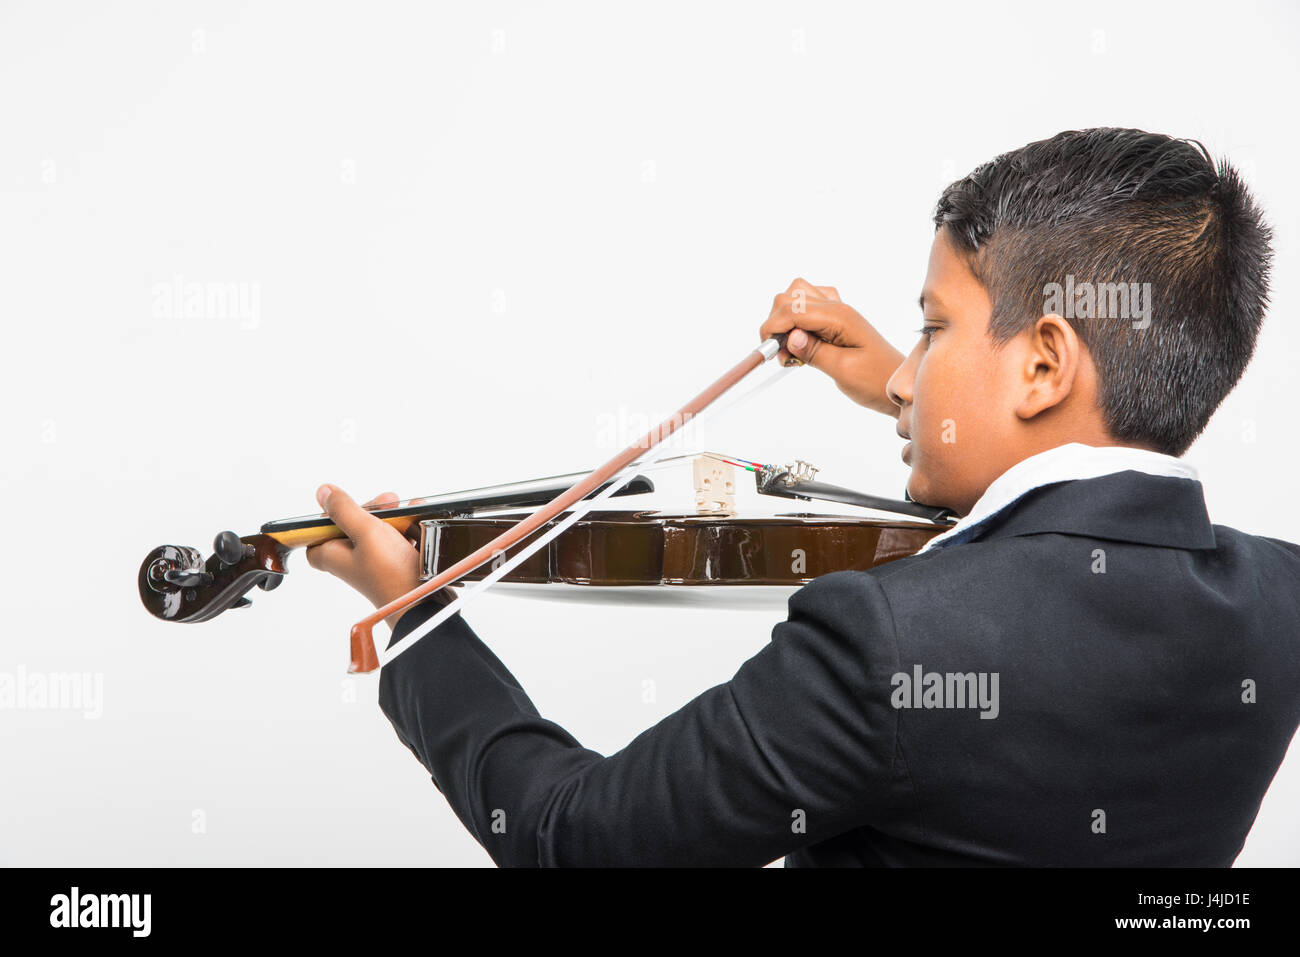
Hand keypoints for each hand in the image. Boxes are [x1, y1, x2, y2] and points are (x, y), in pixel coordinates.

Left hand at [305, 484, 423, 630]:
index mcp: (333, 554)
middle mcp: (350, 560)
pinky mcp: (394, 565)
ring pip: (378, 530)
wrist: (424, 602)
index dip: (330, 516)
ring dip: (395, 516)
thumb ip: (344, 510)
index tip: (346, 504)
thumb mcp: (366, 532)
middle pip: (352, 524)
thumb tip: (323, 492)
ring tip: (408, 510)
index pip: (318, 532)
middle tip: (389, 503)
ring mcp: (373, 563)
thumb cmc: (392, 575)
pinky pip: (398, 539)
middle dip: (373, 510)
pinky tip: (418, 519)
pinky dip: (408, 528)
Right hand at [759, 277, 904, 416]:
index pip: (793, 309)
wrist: (898, 383)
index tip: (768, 352)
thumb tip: (789, 337)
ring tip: (792, 349)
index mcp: (839, 318)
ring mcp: (837, 311)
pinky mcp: (836, 319)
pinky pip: (809, 305)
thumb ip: (814, 352)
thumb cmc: (876, 380)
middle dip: (777, 322)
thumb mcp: (843, 371)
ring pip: (797, 295)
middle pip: (790, 296)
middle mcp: (837, 308)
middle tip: (783, 354)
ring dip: (785, 319)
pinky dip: (797, 320)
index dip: (773, 327)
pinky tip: (803, 342)